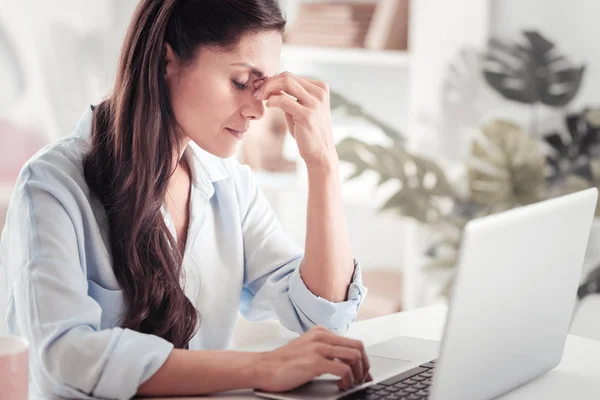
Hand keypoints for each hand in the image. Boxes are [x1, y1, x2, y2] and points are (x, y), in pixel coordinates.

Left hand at [253, 72, 337, 168]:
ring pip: (286, 83)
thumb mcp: (301, 110)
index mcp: (320, 88)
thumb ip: (290, 97)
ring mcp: (314, 103)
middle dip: (268, 82)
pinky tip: (268, 105)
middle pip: (288, 77)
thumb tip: (270, 85)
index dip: (273, 80)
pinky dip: (272, 100)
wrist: (320, 153)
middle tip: (257, 91)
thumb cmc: (308, 132)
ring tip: (259, 96)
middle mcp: (319, 93)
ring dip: (268, 88)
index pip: (292, 76)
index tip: (261, 88)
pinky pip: (284, 100)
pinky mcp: (307, 115)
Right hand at [255, 326, 371, 392]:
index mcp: (321, 332)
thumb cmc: (282, 363)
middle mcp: (322, 336)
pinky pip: (343, 369)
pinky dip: (348, 379)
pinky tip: (342, 386)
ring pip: (354, 356)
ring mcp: (318, 348)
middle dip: (364, 366)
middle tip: (362, 380)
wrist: (263, 367)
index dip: (363, 360)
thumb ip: (324, 351)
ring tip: (352, 384)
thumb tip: (346, 365)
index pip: (352, 342)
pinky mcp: (315, 362)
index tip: (364, 373)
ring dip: (358, 373)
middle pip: (358, 347)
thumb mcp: (307, 349)